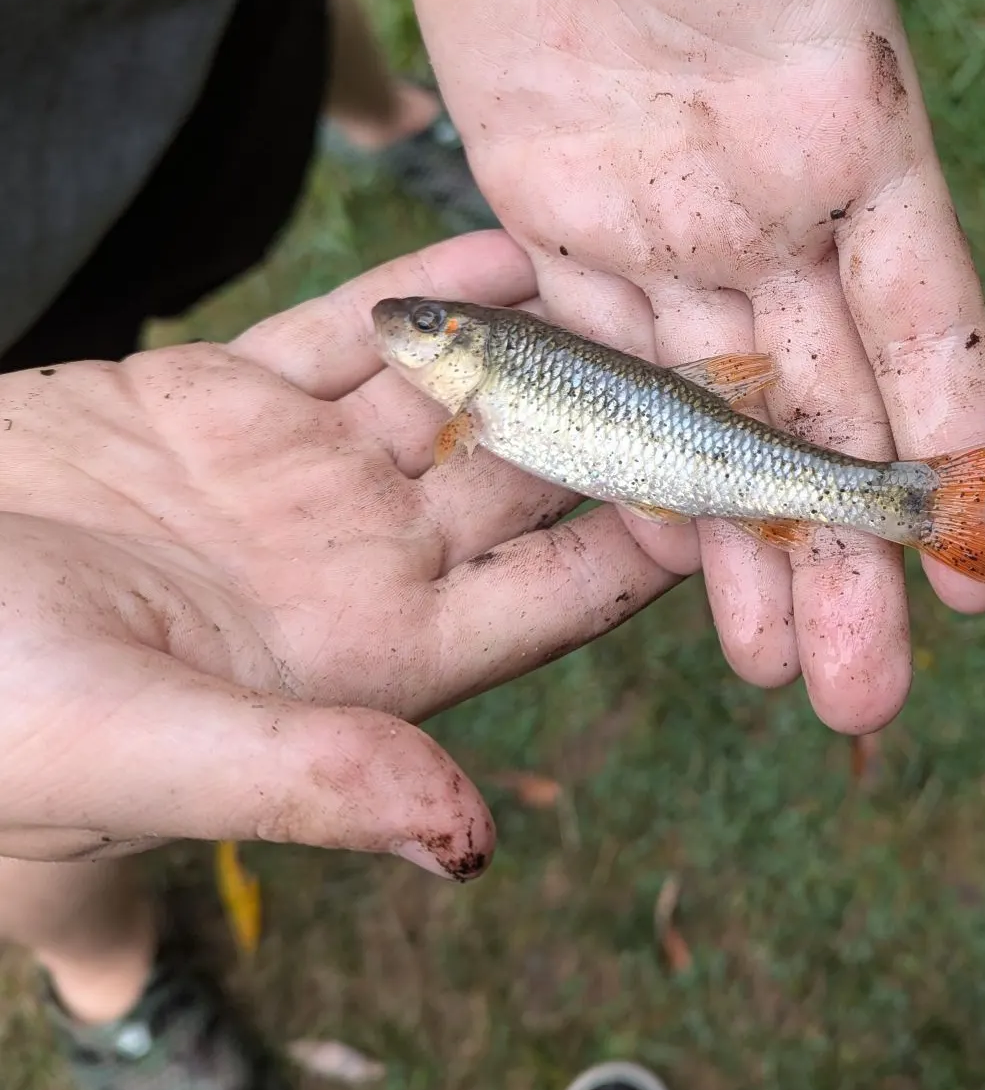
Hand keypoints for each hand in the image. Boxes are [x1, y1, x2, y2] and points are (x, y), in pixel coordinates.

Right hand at [0, 233, 678, 867]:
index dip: (651, 546)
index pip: (552, 598)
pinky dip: (427, 292)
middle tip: (730, 354)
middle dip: (626, 420)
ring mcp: (295, 475)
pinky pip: (350, 332)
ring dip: (546, 340)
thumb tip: (468, 842)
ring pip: (456, 394)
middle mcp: (354, 563)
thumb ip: (307, 776)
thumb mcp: (133, 748)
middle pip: (530, 480)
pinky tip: (508, 247)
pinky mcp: (222, 399)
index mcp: (364, 659)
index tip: (745, 490)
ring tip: (642, 280)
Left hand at [284, 0, 984, 731]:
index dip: (959, 443)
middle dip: (848, 552)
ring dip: (743, 548)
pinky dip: (619, 460)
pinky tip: (648, 563)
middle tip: (864, 702)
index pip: (930, 316)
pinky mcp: (551, 214)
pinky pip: (591, 363)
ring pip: (711, 416)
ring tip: (772, 679)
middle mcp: (770, 198)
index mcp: (854, 125)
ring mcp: (662, 218)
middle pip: (825, 407)